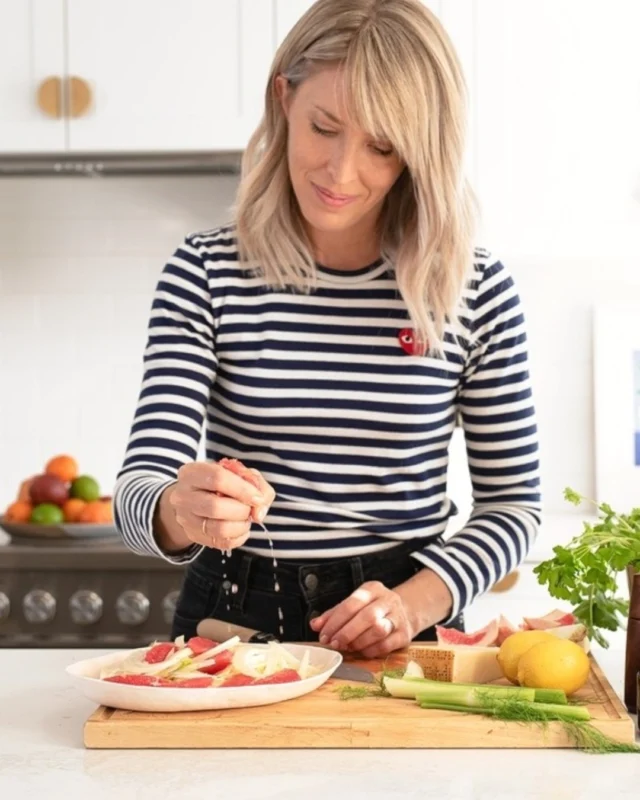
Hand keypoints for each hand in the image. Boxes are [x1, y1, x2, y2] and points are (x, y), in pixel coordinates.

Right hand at [167, 460, 274, 550]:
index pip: (218, 478)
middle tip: (250, 509)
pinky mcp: (193, 535)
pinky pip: (221, 543)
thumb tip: (259, 512)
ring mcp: (186, 519)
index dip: (242, 489)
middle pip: (216, 506)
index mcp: (192, 473)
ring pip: (219, 528)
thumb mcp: (239, 474)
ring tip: (246, 518)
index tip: (257, 498)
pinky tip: (241, 528)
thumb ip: (256, 485)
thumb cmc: (222, 484)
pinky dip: (239, 537)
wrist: (196, 499)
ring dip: (241, 525)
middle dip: (242, 510)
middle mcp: (183, 496)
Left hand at [309, 569, 454, 657]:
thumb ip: (334, 614)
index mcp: (372, 589)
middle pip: (366, 616)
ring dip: (358, 642)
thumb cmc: (374, 608)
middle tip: (333, 643)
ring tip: (347, 647)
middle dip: (346, 632)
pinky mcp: (404, 635)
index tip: (323, 634)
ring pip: (378, 630)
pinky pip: (386, 645)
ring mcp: (398, 617)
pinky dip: (370, 650)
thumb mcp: (355, 604)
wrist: (407, 611)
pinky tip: (361, 651)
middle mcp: (387, 600)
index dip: (334, 620)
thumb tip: (315, 625)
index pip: (351, 603)